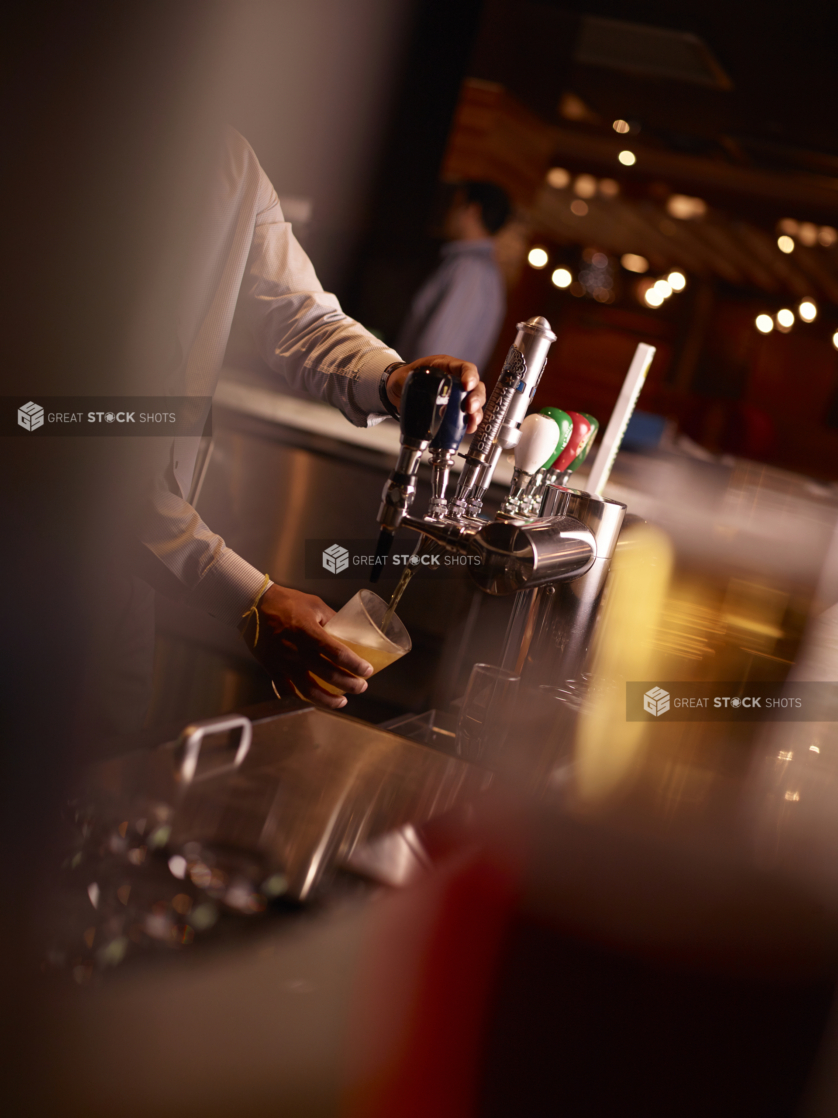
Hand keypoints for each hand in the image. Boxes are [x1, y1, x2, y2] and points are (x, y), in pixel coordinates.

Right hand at [245, 584, 372, 709]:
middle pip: (328, 675)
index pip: (337, 653)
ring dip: (327, 700)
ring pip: (308, 690)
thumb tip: (349, 630)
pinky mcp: (272, 669)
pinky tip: (311, 701)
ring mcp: (283, 663)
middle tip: (361, 687)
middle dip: (349, 684)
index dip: (355, 665)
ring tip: (341, 702)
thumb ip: (332, 619)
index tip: (367, 671)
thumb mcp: (314, 604)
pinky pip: (285, 690)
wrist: (253, 604)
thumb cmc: (285, 601)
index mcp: (309, 632)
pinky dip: (299, 699)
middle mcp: (297, 651)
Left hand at [387, 356, 484, 432]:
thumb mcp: (404, 376)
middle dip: (476, 398)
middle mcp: (455, 379)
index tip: (467, 385)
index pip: (465, 367)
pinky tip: (468, 429)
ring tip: (472, 422)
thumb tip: (416, 389)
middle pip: (476, 386)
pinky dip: (470, 423)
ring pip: (475, 402)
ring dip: (476, 413)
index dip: (470, 376)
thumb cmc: (404, 378)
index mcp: (446, 366)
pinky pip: (467, 416)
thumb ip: (411, 380)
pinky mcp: (454, 410)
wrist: (398, 391)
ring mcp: (457, 395)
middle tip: (470, 408)